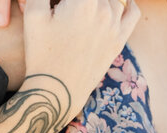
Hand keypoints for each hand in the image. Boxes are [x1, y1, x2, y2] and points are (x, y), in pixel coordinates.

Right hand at [23, 0, 139, 117]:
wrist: (59, 90)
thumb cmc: (41, 51)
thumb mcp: (33, 12)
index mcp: (84, 0)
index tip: (60, 4)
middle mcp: (105, 10)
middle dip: (78, 2)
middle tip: (66, 9)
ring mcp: (116, 25)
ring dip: (98, 0)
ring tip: (82, 9)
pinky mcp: (120, 40)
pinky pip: (133, 12)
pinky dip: (127, 2)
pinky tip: (120, 1)